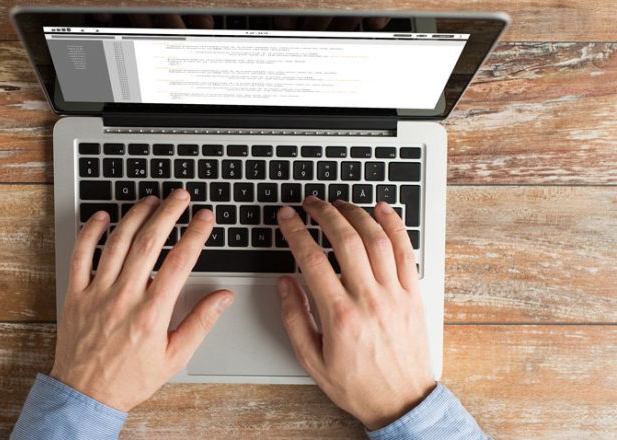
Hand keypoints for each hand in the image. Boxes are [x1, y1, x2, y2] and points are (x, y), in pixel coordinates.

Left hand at [50, 189, 233, 411]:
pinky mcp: (76, 294)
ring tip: (151, 200)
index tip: (205, 218)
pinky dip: (90, 233)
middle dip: (168, 214)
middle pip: (149, 243)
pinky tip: (103, 217)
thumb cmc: (130, 378)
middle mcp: (124, 298)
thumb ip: (200, 322)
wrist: (86, 395)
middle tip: (180, 197)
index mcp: (152, 313)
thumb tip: (223, 297)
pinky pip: (80, 256)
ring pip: (117, 243)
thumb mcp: (175, 356)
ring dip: (136, 216)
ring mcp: (97, 293)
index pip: (180, 262)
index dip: (195, 234)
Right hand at [276, 197, 434, 429]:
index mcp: (340, 316)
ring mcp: (395, 294)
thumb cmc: (357, 384)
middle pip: (346, 240)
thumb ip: (294, 318)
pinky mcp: (414, 294)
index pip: (312, 259)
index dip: (295, 231)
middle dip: (324, 213)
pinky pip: (406, 251)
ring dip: (356, 213)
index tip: (287, 217)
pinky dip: (394, 225)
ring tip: (339, 203)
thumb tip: (284, 283)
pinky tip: (382, 209)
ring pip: (376, 239)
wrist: (401, 402)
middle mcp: (369, 300)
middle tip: (310, 203)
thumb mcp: (311, 359)